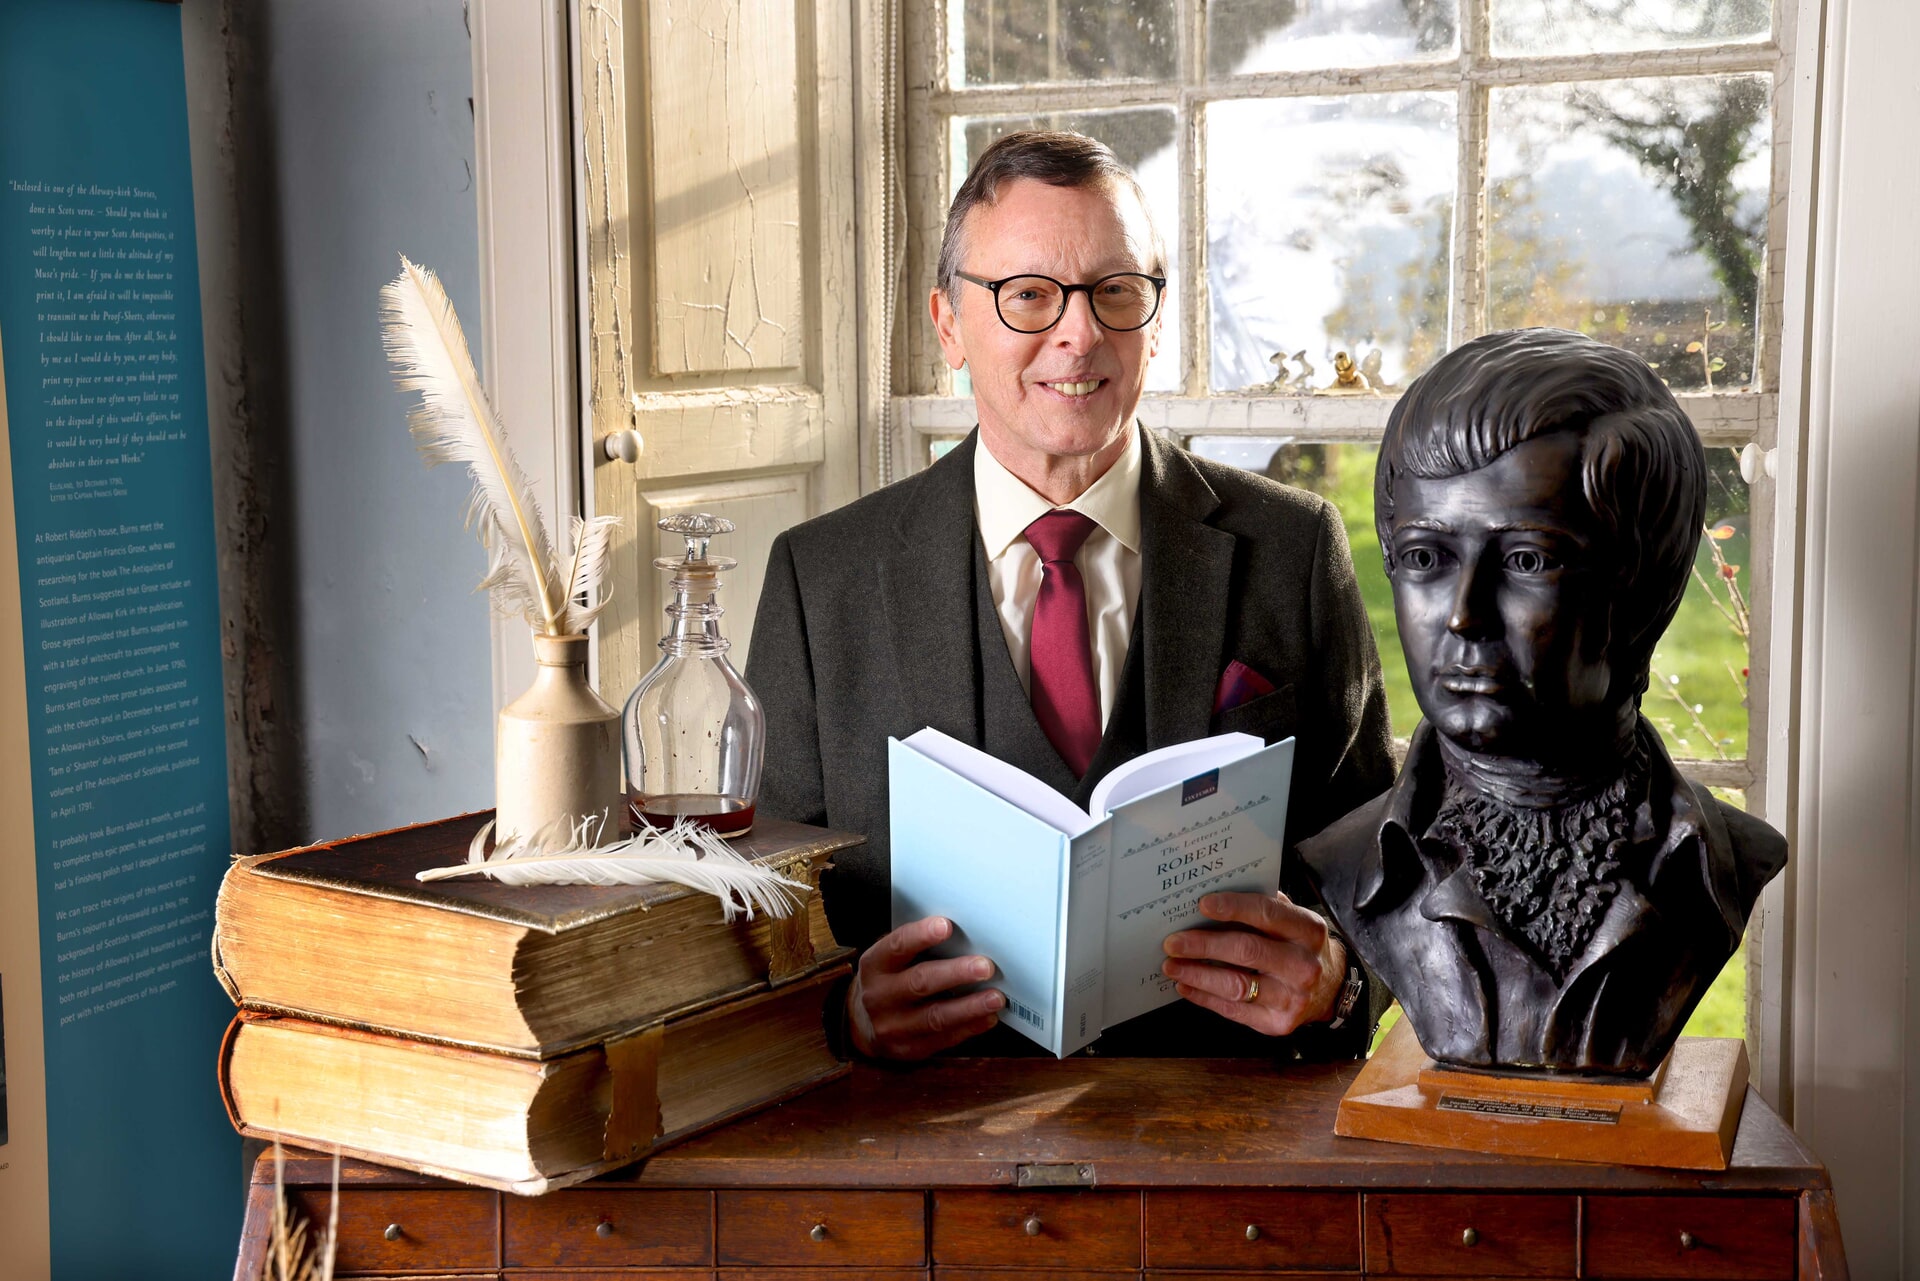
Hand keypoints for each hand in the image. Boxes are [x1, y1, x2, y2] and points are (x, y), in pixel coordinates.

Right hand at [848, 916, 1005, 1059]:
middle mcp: (879, 997)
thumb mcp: (892, 960)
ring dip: (969, 1007)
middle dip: (956, 974)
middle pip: (920, 983)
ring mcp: (892, 1027)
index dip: (920, 936)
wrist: (864, 1022)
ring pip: (934, 1017)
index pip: (897, 947)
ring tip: (995, 997)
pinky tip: (988, 1018)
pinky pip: (942, 1040)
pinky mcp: (908, 1049)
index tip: (946, 926)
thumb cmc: (890, 979)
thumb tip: (965, 936)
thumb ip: (919, 949)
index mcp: (875, 965)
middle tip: (985, 966)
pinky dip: (969, 1028)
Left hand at [1160, 892, 1346, 1035]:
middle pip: (1247, 951)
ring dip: (1197, 975)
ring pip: (1236, 986)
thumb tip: (1212, 898)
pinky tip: (1185, 985)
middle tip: (1173, 941)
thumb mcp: (1293, 920)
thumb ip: (1263, 907)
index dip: (1233, 908)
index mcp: (1307, 930)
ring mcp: (1292, 998)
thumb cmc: (1299, 946)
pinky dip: (1204, 997)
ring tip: (1172, 965)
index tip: (1202, 904)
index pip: (1267, 914)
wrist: (1330, 989)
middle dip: (1204, 945)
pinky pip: (1234, 1010)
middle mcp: (1303, 965)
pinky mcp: (1278, 1023)